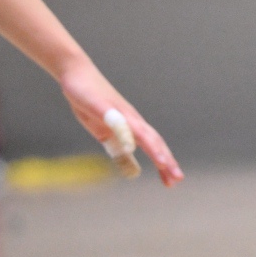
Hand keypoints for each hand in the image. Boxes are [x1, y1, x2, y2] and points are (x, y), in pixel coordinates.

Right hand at [57, 57, 183, 185]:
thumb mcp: (106, 135)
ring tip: (163, 163)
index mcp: (133, 127)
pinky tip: (131, 147)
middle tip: (177, 178)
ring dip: (153, 148)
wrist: (77, 75)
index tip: (173, 181)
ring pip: (141, 132)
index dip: (164, 163)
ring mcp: (119, 112)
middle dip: (166, 160)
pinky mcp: (104, 107)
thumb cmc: (93, 104)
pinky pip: (117, 121)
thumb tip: (133, 172)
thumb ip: (120, 152)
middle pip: (153, 141)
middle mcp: (131, 119)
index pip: (153, 147)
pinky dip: (126, 133)